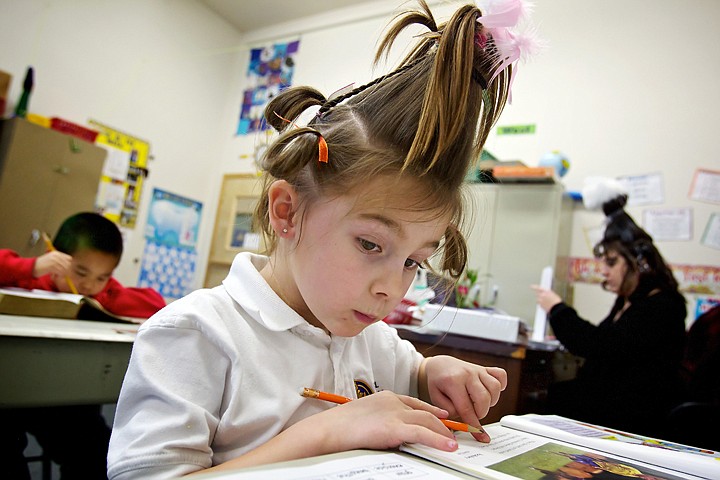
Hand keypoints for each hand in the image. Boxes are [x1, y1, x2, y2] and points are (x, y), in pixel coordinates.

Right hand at [33, 251, 71, 277]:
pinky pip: (61, 272)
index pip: (69, 258)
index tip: (64, 269)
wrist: (32, 267)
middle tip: (59, 273)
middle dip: (65, 270)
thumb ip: (60, 261)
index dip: (67, 264)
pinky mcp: (52, 266)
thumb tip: (70, 267)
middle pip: (68, 264)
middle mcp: (56, 256)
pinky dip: (58, 276)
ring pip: (65, 269)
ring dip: (61, 273)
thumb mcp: (51, 260)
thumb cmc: (42, 265)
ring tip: (55, 275)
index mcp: (57, 253)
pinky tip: (53, 276)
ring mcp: (54, 261)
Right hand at [309, 390, 458, 452]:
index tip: (442, 414)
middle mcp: (393, 402)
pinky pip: (423, 433)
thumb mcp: (364, 418)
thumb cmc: (339, 426)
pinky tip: (449, 447)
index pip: (414, 402)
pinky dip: (438, 440)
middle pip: (425, 412)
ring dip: (443, 432)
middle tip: (453, 432)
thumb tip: (388, 433)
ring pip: (428, 421)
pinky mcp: (394, 427)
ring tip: (454, 443)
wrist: (329, 429)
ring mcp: (394, 413)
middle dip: (442, 423)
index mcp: (385, 398)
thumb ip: (380, 421)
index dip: (430, 409)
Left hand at [420, 355, 506, 441]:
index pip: (466, 408)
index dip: (474, 425)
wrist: (440, 364)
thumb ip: (448, 412)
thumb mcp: (435, 398)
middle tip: (473, 414)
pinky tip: (490, 392)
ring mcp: (478, 370)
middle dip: (481, 413)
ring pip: (495, 388)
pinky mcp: (486, 369)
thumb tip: (463, 423)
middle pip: (484, 398)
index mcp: (453, 381)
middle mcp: (468, 374)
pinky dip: (500, 386)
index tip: (480, 436)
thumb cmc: (438, 382)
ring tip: (480, 404)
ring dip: (491, 401)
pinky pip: (500, 375)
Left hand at [531, 285, 561, 312]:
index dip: (534, 287)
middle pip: (538, 294)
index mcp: (546, 291)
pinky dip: (542, 305)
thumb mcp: (553, 294)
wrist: (557, 308)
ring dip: (541, 300)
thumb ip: (548, 293)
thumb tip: (546, 294)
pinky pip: (540, 304)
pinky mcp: (540, 305)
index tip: (531, 286)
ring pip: (538, 300)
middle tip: (545, 298)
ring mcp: (540, 301)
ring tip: (547, 303)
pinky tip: (547, 306)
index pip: (538, 288)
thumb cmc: (556, 301)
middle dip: (540, 296)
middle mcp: (542, 295)